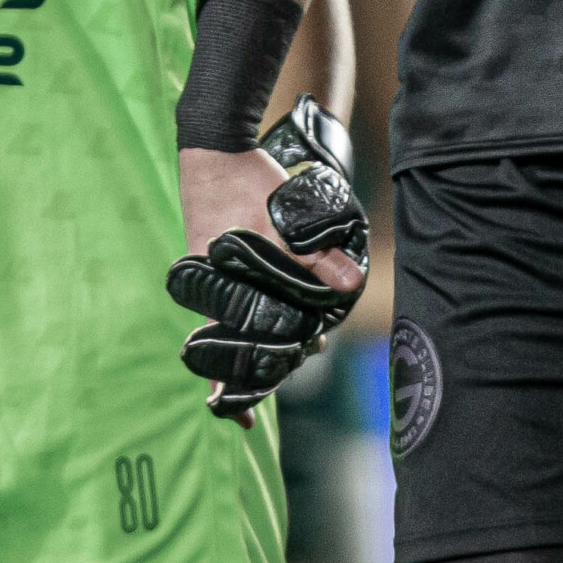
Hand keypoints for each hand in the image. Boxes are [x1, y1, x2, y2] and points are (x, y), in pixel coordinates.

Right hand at [170, 99, 368, 424]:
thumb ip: (313, 254)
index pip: (216, 354)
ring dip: (275, 326)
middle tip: (306, 357)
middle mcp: (213, 288)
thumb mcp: (281, 217)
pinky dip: (271, 300)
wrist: (215, 142)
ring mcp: (220, 272)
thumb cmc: (241, 181)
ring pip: (248, 313)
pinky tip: (296, 299)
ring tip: (311, 337)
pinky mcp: (227, 255)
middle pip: (237, 338)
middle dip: (269, 356)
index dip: (227, 392)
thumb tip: (349, 287)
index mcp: (215, 289)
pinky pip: (249, 290)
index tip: (241, 421)